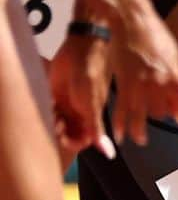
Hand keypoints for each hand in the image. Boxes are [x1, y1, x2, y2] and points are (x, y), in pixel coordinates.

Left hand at [49, 35, 110, 158]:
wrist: (81, 46)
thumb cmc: (91, 74)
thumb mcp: (92, 105)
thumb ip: (96, 129)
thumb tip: (110, 153)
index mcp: (91, 117)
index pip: (82, 140)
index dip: (73, 143)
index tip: (65, 139)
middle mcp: (79, 112)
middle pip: (67, 132)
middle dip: (60, 133)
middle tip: (56, 124)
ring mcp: (67, 103)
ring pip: (56, 122)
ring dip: (51, 121)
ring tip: (52, 111)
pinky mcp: (55, 93)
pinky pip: (48, 110)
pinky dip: (46, 110)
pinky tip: (48, 103)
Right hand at [109, 0, 177, 145]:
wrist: (132, 21)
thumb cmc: (154, 35)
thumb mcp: (174, 55)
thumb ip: (176, 78)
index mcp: (175, 76)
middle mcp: (159, 83)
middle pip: (162, 114)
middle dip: (161, 118)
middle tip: (158, 119)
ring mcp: (140, 84)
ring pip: (142, 117)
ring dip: (140, 131)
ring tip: (140, 139)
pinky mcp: (123, 83)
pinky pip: (122, 110)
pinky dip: (121, 125)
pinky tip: (120, 135)